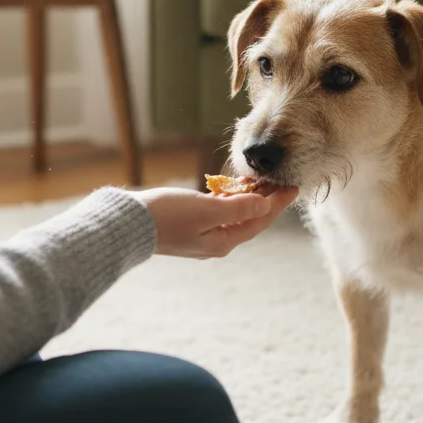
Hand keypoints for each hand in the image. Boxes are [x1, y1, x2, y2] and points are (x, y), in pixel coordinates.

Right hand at [134, 185, 299, 258]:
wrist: (129, 225)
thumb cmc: (167, 216)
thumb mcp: (206, 209)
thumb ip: (237, 207)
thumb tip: (265, 205)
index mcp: (223, 241)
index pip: (259, 220)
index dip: (278, 203)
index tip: (294, 186)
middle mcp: (216, 241)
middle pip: (250, 218)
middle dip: (268, 199)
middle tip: (283, 180)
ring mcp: (203, 235)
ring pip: (235, 214)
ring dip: (250, 198)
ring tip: (264, 181)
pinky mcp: (191, 226)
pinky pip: (220, 212)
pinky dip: (231, 199)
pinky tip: (234, 187)